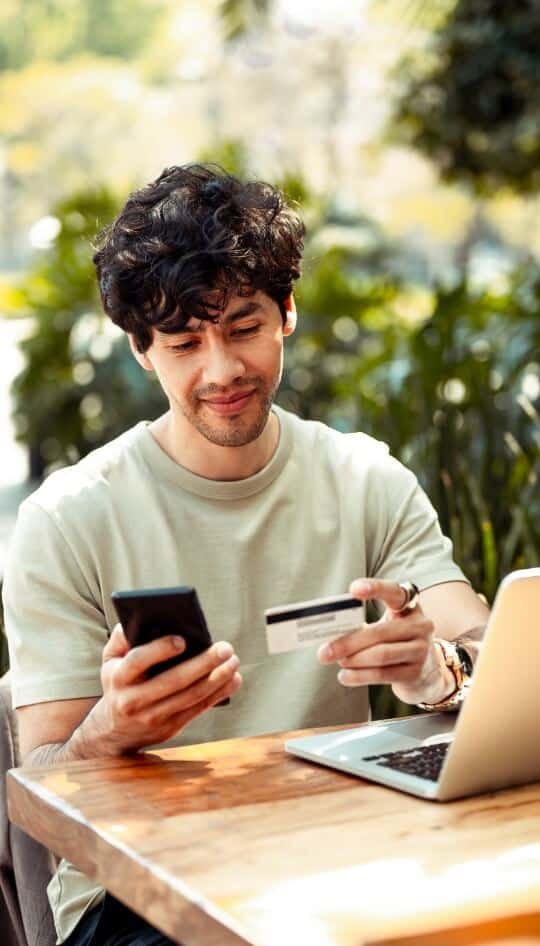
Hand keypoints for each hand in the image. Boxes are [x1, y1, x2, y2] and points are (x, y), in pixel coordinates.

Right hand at [93, 624, 241, 753]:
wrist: (115, 731)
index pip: (138, 661)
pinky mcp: (170, 728)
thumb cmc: (118, 683)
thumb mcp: (110, 661)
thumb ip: (120, 638)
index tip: (183, 639)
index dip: (160, 650)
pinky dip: (218, 694)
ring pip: (190, 697)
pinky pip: (198, 709)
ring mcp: (153, 717)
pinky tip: (233, 679)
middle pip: (173, 681)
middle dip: (203, 663)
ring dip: (217, 679)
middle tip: (225, 648)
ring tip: (233, 661)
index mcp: (118, 677)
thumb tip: (138, 618)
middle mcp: (134, 700)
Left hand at [317, 578, 455, 705]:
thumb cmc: (396, 642)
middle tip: (324, 651)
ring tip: (337, 661)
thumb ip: (364, 625)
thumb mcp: (386, 626)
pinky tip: (345, 676)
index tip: (353, 589)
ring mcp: (421, 650)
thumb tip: (331, 634)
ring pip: (381, 654)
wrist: (427, 672)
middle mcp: (420, 625)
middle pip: (380, 632)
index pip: (394, 592)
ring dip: (353, 660)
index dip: (376, 588)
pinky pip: (383, 674)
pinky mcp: (415, 673)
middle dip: (348, 642)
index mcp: (410, 606)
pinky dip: (360, 676)